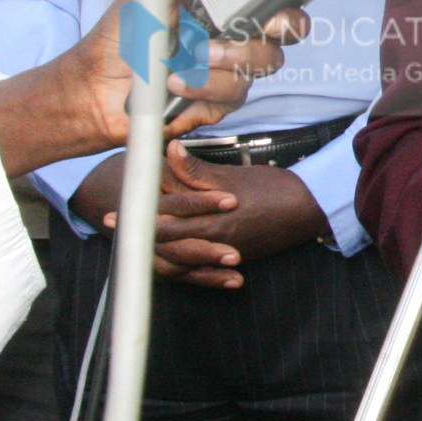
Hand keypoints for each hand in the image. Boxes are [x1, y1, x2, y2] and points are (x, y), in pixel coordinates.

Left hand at [0, 0, 308, 176]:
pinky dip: (203, 86)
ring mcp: (231, 66)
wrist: (96, 88)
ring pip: (264, 61)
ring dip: (225, 58)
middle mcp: (234, 32)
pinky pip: (236, 91)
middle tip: (245, 23)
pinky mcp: (222, 99)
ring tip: (188, 56)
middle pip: (288, 28)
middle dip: (276, 26)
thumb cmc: (120, 35)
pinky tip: (175, 82)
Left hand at [68, 142, 331, 289]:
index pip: (164, 217)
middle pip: (164, 241)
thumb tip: (169, 151)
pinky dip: (182, 268)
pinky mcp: (232, 257)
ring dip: (154, 252)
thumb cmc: (273, 189)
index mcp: (209, 216)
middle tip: (114, 229)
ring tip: (134, 249)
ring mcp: (221, 251)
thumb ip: (197, 170)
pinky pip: (199, 269)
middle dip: (137, 235)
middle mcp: (211, 238)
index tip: (117, 212)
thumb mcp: (232, 177)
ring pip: (179, 258)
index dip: (138, 214)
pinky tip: (169, 263)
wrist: (308, 210)